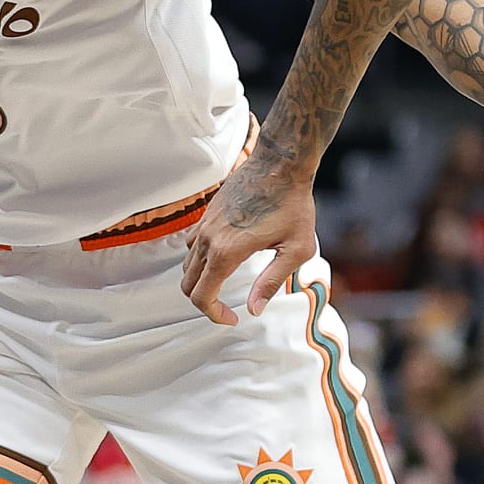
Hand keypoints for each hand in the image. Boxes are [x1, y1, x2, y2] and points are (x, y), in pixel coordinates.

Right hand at [184, 150, 315, 324]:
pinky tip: (221, 260)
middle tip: (227, 308)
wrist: (281, 164)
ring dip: (200, 281)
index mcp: (227, 251)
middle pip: (188, 284)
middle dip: (204, 302)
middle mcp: (209, 238)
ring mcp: (205, 224)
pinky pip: (192, 245)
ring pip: (187, 265)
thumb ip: (271, 282)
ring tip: (225, 286)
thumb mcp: (295, 250)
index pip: (202, 296)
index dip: (214, 314)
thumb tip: (254, 310)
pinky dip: (199, 261)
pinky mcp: (208, 213)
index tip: (233, 318)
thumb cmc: (294, 205)